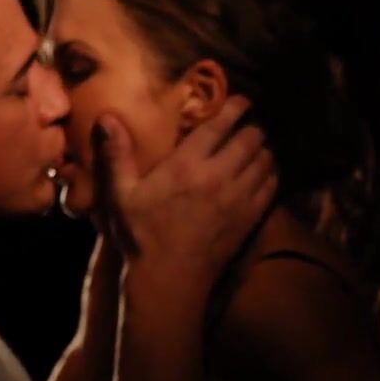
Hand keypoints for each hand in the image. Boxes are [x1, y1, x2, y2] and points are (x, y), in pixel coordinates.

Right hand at [93, 96, 276, 287]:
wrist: (170, 280)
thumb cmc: (142, 236)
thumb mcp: (121, 195)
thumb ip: (117, 154)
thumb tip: (107, 117)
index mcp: (187, 165)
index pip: (220, 125)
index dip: (235, 107)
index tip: (242, 100)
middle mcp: (219, 176)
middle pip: (251, 139)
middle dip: (252, 128)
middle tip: (249, 126)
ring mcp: (239, 198)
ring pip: (266, 161)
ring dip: (264, 150)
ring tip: (258, 147)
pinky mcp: (250, 218)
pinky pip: (272, 186)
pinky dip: (272, 174)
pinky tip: (265, 173)